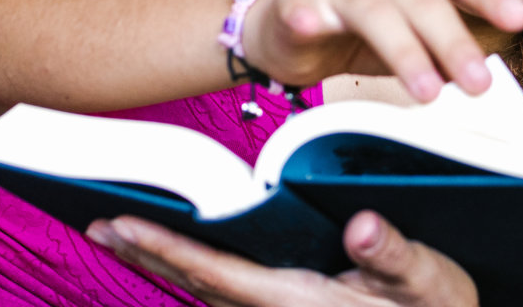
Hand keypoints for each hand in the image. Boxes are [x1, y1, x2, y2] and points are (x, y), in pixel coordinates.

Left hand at [88, 211, 479, 306]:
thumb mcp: (428, 280)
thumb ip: (393, 255)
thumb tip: (362, 227)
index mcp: (298, 302)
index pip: (217, 270)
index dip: (167, 246)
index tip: (123, 222)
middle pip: (195, 282)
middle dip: (143, 252)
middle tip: (94, 222)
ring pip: (203, 291)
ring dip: (159, 263)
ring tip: (117, 235)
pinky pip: (222, 294)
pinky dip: (191, 273)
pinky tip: (177, 259)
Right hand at [244, 0, 522, 99]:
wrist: (287, 29)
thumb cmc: (361, 30)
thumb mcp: (416, 38)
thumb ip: (451, 45)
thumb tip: (489, 64)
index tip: (521, 18)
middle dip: (453, 41)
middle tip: (478, 84)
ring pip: (374, 9)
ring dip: (403, 49)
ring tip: (425, 91)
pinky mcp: (297, 5)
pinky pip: (301, 8)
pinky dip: (306, 15)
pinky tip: (312, 25)